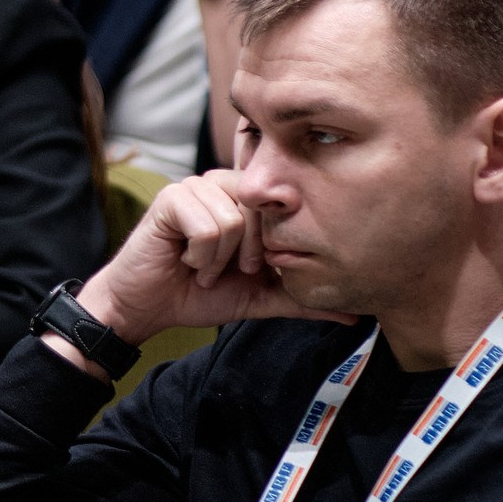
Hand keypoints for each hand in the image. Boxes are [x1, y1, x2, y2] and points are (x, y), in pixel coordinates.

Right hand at [74, 172, 359, 352]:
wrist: (147, 308)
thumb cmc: (199, 296)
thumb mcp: (259, 298)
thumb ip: (302, 299)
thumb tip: (355, 315)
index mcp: (245, 203)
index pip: (282, 209)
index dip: (270, 248)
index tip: (249, 270)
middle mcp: (221, 186)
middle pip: (260, 211)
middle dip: (247, 254)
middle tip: (227, 272)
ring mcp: (193, 189)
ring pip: (233, 219)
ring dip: (218, 259)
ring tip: (202, 267)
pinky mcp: (169, 199)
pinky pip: (207, 225)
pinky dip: (200, 255)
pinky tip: (185, 260)